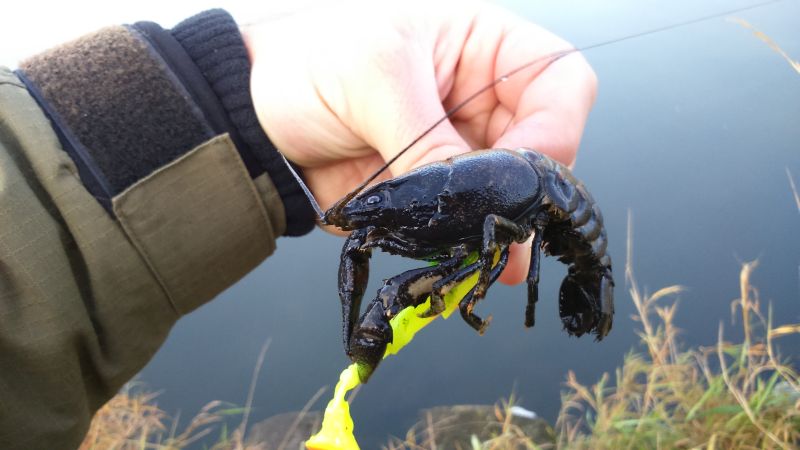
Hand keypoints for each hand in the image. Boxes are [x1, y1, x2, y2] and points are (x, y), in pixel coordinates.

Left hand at [243, 0, 596, 284]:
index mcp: (484, 48)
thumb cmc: (311, 63)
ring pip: (509, 196)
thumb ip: (428, 143)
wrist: (256, 117)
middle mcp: (483, 102)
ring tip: (492, 261)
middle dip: (530, 191)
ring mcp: (461, 154)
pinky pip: (467, 226)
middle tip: (507, 228)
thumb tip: (471, 204)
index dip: (556, 126)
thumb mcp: (376, 79)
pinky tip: (462, 263)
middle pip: (545, 148)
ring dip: (503, 229)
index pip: (558, 82)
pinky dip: (467, 246)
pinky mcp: (436, 197)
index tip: (521, 168)